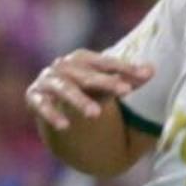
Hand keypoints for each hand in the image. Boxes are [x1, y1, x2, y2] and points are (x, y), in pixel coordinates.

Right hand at [26, 50, 152, 131]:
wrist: (49, 97)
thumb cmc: (85, 89)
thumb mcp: (107, 84)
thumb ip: (128, 78)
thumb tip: (152, 70)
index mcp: (81, 58)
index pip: (105, 63)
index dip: (124, 68)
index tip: (143, 77)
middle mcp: (62, 66)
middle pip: (87, 75)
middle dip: (107, 83)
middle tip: (126, 92)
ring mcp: (47, 81)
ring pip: (65, 89)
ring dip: (79, 101)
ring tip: (95, 115)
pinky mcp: (33, 97)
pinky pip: (42, 105)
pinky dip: (51, 114)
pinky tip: (64, 127)